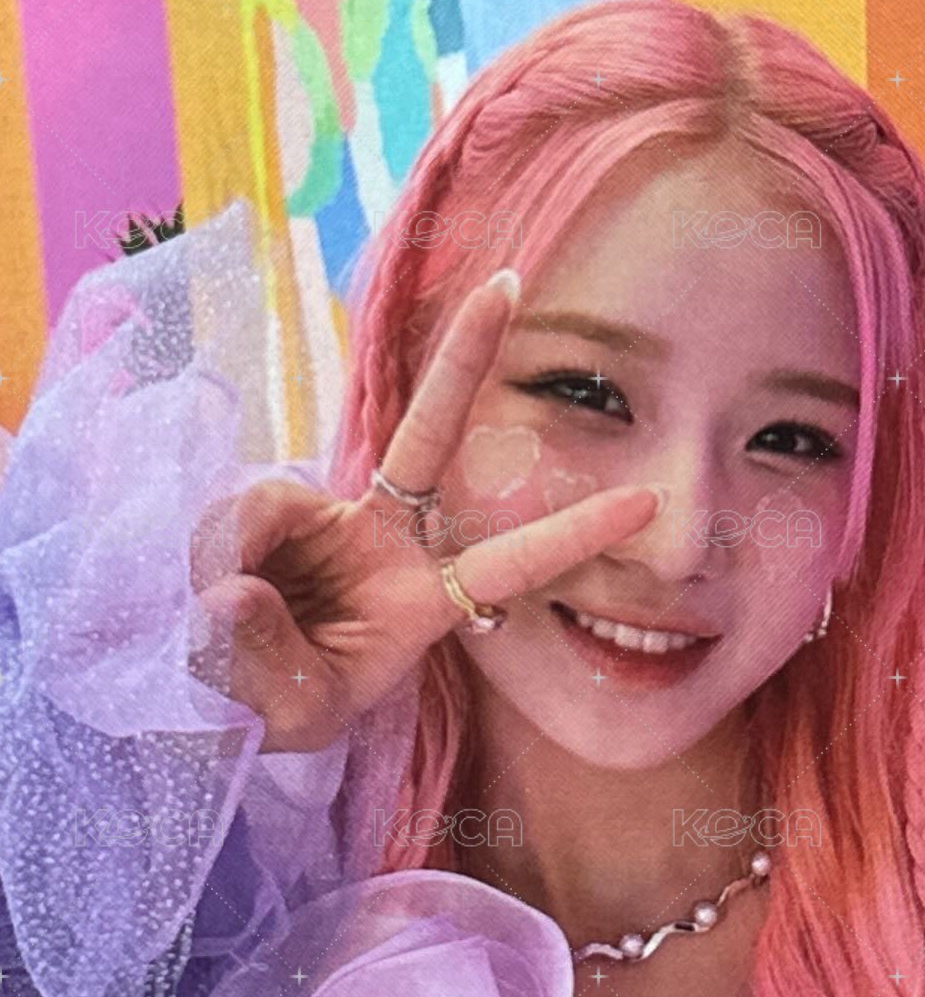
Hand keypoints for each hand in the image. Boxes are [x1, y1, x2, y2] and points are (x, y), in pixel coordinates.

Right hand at [187, 273, 660, 751]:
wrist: (212, 695)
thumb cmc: (275, 711)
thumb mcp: (290, 712)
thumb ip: (270, 659)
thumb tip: (240, 588)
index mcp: (422, 601)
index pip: (508, 563)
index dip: (571, 534)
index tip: (646, 503)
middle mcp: (386, 539)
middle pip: (431, 432)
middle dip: (466, 355)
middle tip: (507, 283)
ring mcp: (325, 515)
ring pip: (277, 507)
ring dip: (239, 568)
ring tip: (223, 628)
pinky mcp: (267, 507)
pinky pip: (236, 517)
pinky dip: (215, 559)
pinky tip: (206, 596)